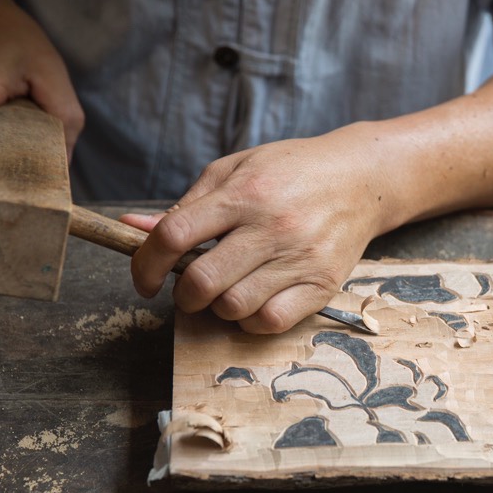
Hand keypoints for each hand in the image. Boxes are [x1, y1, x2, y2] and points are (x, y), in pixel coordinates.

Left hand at [122, 124, 396, 333]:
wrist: (361, 178)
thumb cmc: (291, 172)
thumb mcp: (235, 171)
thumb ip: (187, 205)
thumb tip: (131, 227)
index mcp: (243, 193)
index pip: (175, 236)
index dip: (145, 264)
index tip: (143, 279)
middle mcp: (271, 227)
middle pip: (201, 282)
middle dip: (182, 295)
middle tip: (189, 288)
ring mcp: (299, 258)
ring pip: (234, 307)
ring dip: (219, 307)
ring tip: (228, 289)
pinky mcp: (321, 284)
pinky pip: (271, 322)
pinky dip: (252, 319)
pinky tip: (254, 301)